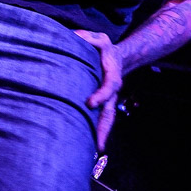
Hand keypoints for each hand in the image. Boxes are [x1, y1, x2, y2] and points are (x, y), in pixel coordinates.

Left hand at [75, 29, 123, 151]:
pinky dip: (94, 132)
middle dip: (103, 129)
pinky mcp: (100, 105)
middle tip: (97, 145)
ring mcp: (106, 101)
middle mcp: (111, 93)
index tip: (90, 103)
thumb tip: (74, 36)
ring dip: (99, 136)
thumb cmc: (104, 49)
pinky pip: (98, 120)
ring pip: (105, 121)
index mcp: (112, 77)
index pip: (108, 87)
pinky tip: (86, 146)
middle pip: (109, 114)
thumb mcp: (99, 38)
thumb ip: (89, 37)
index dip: (100, 95)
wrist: (116, 59)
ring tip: (92, 154)